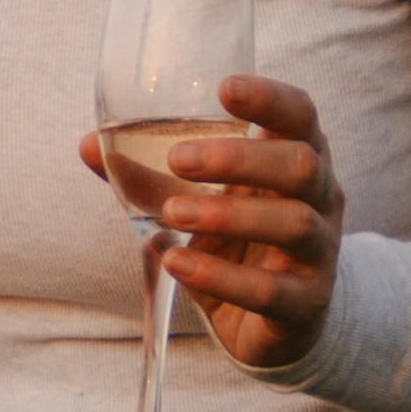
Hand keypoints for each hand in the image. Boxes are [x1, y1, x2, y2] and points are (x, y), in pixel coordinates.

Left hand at [67, 73, 341, 371]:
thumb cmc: (236, 240)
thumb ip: (148, 174)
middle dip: (238, 159)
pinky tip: (175, 262)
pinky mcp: (305, 304)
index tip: (224, 89)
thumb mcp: (196, 200)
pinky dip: (220, 276)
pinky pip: (270, 290)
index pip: (299, 116)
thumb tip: (89, 143)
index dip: (269, 98)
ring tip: (171, 214)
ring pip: (292, 223)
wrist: (277, 322)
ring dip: (228, 215)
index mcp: (297, 159)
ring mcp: (319, 253)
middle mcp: (321, 199)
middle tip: (177, 160)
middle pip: (300, 165)